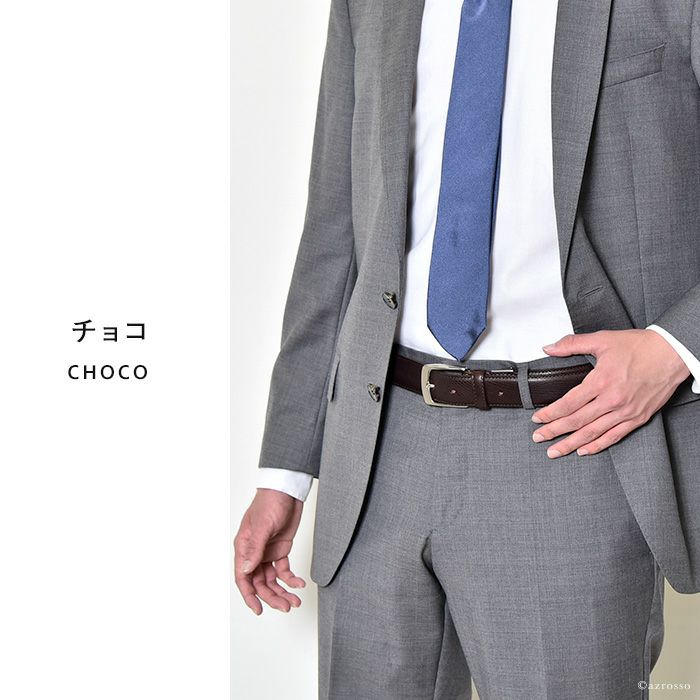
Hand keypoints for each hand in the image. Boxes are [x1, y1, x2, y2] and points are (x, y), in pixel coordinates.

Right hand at [233, 488, 305, 614]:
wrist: (288, 490)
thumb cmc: (270, 503)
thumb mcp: (263, 526)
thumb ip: (254, 549)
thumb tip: (245, 571)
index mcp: (244, 547)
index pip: (243, 578)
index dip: (249, 596)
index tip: (258, 610)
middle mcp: (254, 553)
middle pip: (259, 583)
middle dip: (272, 597)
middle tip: (286, 606)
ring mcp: (267, 552)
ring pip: (272, 579)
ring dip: (282, 591)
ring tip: (295, 601)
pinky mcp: (281, 549)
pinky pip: (283, 570)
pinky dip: (291, 579)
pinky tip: (300, 584)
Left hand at [531, 329, 689, 457]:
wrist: (673, 353)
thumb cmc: (640, 346)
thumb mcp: (602, 339)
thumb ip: (572, 344)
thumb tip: (549, 347)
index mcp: (601, 381)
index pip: (569, 403)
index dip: (550, 413)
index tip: (537, 419)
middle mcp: (612, 400)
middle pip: (576, 421)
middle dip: (554, 431)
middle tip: (538, 438)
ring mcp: (625, 411)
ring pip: (592, 433)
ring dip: (571, 443)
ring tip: (555, 451)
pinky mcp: (638, 418)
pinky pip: (614, 436)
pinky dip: (597, 445)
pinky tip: (583, 450)